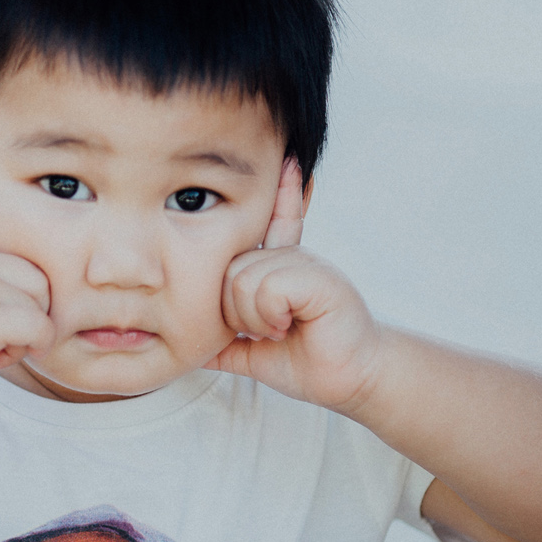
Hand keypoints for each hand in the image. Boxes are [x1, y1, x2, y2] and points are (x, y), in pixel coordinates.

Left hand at [207, 158, 381, 412]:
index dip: (283, 193)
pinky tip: (291, 325)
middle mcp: (293, 258)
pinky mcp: (319, 278)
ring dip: (256, 318)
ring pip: (244, 279)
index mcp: (280, 269)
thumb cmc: (308, 362)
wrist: (350, 380)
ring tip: (282, 329)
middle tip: (269, 330)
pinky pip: (268, 287)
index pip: (275, 223)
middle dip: (237, 312)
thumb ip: (223, 345)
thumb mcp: (253, 352)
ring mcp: (307, 264)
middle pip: (229, 269)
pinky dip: (271, 315)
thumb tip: (191, 350)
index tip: (289, 161)